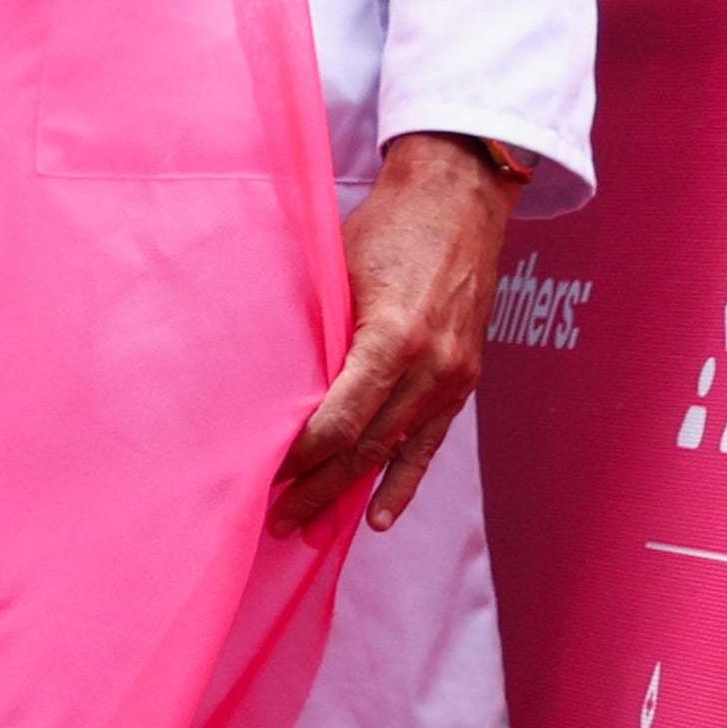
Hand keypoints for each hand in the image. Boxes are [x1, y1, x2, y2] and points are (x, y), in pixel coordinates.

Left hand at [274, 131, 521, 533]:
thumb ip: (313, 331)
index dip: (299, 454)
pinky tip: (381, 517)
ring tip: (310, 525)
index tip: (261, 472)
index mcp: (392, 337)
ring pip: (395, 450)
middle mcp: (430, 366)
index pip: (338, 419)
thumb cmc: (387, 229)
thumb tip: (266, 383)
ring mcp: (453, 376)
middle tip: (274, 519)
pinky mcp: (465, 379)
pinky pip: (431, 443)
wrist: (459, 202)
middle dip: (317, 486)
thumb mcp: (336, 273)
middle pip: (365, 445)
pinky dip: (404, 481)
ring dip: (352, 491)